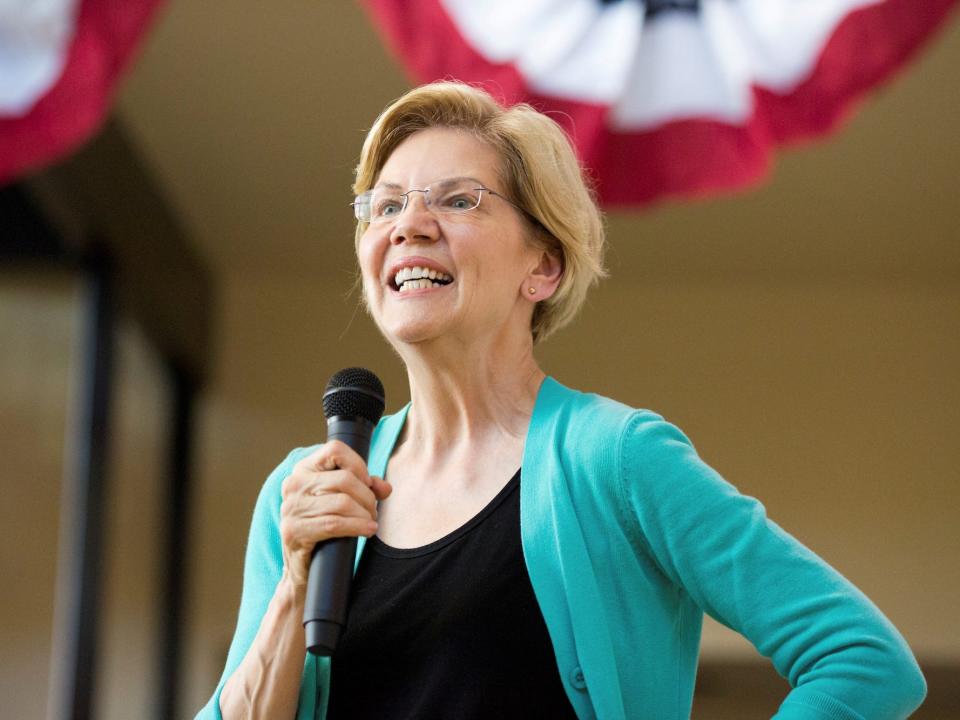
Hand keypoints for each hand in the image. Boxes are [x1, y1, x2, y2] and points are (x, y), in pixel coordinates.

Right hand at [279, 441, 391, 589]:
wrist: (302, 568)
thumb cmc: (324, 528)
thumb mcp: (343, 502)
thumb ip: (364, 488)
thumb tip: (385, 488)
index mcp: (304, 470)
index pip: (335, 450)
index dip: (358, 464)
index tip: (367, 483)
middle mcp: (294, 484)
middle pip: (344, 479)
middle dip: (367, 497)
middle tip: (373, 511)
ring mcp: (291, 508)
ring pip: (342, 502)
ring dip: (364, 514)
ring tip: (370, 522)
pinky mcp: (294, 530)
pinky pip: (335, 523)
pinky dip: (357, 526)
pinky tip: (367, 530)